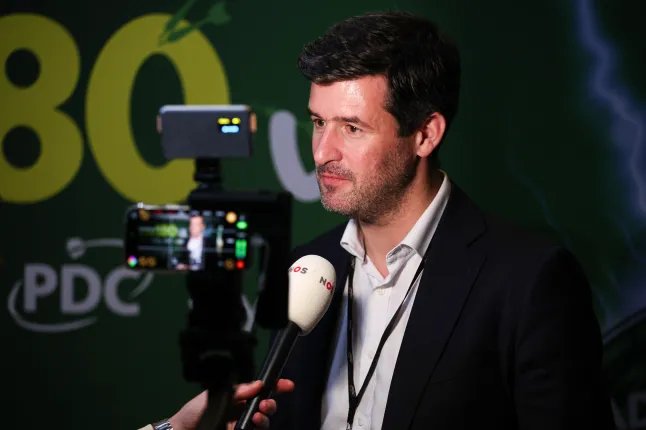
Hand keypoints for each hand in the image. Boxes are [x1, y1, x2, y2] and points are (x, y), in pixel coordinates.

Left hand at [168, 379, 294, 429]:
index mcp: (240, 397)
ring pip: (264, 423)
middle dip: (271, 403)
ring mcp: (242, 426)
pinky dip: (257, 429)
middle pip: (267, 407)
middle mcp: (244, 412)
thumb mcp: (216, 395)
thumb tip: (258, 384)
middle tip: (265, 404)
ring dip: (265, 419)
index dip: (276, 387)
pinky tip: (252, 425)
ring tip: (257, 416)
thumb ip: (238, 390)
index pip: (262, 391)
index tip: (287, 385)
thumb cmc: (195, 412)